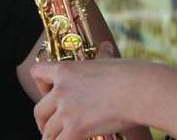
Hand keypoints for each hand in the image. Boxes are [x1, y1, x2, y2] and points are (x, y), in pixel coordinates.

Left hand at [31, 45, 157, 139]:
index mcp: (66, 70)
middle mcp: (61, 90)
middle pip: (38, 110)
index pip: (36, 74)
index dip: (41, 85)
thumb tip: (105, 46)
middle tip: (49, 127)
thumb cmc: (130, 74)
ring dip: (51, 137)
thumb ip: (102, 55)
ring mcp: (66, 111)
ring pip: (47, 131)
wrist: (140, 90)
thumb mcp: (109, 60)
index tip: (49, 94)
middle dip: (42, 121)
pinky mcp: (75, 129)